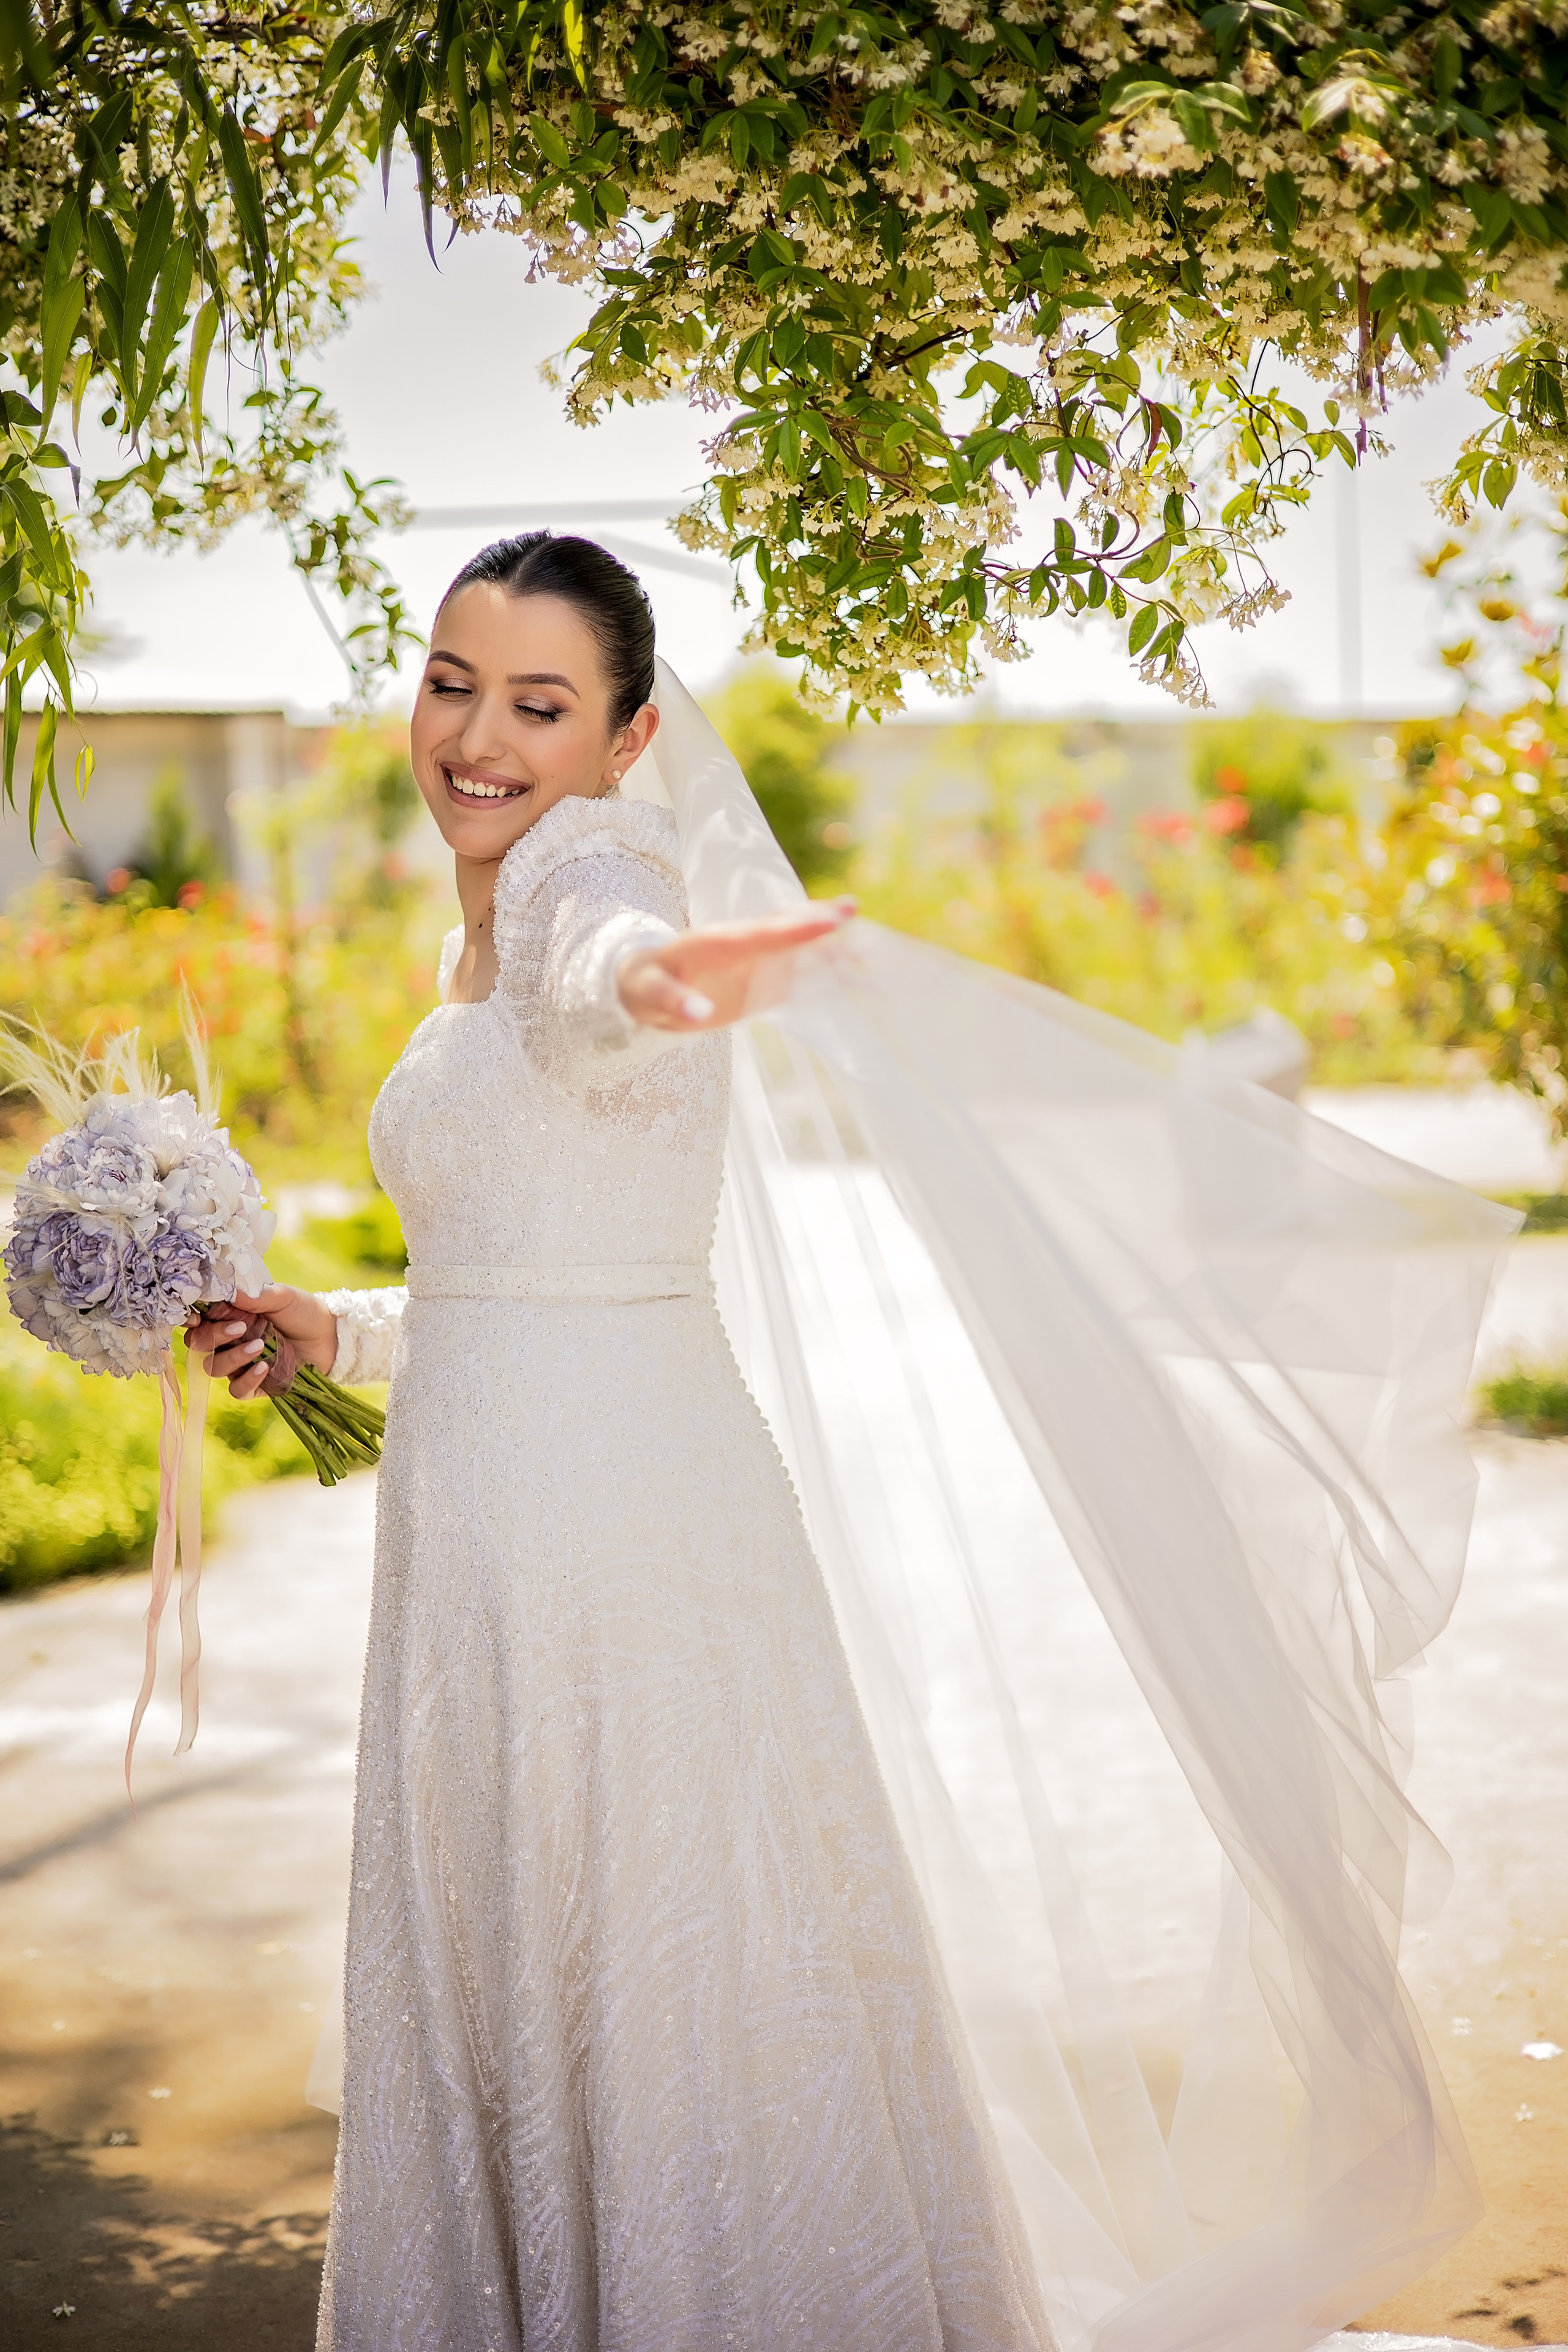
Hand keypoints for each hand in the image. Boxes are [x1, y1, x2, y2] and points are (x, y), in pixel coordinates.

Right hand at [186, 1286, 338, 1399]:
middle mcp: (228, 1341)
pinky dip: (247, 1380)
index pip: (197, 1320)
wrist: (330, 1337)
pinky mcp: (255, 1385)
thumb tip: (229, 1290)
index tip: (198, 1317)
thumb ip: (256, 1296)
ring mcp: (239, 1364)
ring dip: (232, 1357)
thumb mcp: (282, 1297)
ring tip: (259, 1345)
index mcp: (228, 1316)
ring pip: (214, 1368)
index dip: (191, 1319)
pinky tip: (264, 1367)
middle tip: (239, 1327)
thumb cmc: (302, 1312)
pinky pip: (237, 1390)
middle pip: (199, 1345)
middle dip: (213, 1337)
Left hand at [617, 899, 855, 1031]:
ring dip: (834, 953)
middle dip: (818, 924)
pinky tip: (863, 983)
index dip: (792, 928)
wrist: (649, 988)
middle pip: (787, 931)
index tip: (824, 921)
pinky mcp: (768, 982)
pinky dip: (832, 980)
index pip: (759, 932)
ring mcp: (759, 963)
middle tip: (853, 910)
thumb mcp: (648, 994)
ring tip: (870, 953)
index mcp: (716, 941)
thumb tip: (698, 1014)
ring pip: (802, 953)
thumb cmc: (645, 986)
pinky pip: (804, 979)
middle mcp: (745, 946)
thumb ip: (674, 1001)